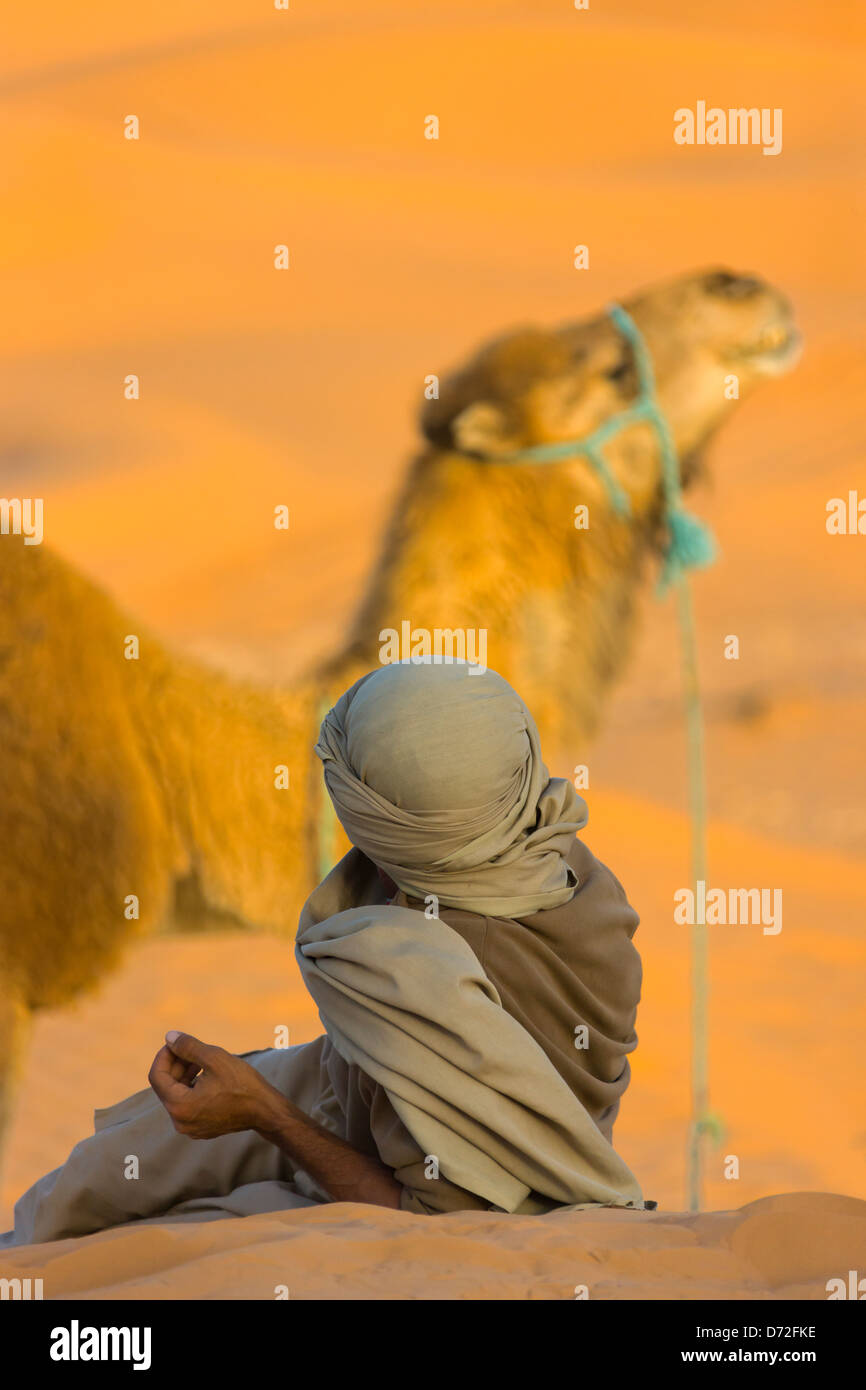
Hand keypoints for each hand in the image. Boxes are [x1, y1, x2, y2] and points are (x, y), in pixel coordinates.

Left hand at [148, 1031, 284, 1139]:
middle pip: (166, 1086)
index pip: (157, 1076)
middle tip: (191, 1047)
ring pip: (177, 1095)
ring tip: (201, 1059)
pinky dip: (192, 1087)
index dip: (164, 1055)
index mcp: (179, 1106)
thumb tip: (169, 1036)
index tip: (176, 1042)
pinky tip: (207, 1075)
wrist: (266, 1111)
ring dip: (184, 1074)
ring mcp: (190, 1127)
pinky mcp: (200, 1128)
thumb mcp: (214, 1058)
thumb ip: (188, 1046)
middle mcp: (180, 1121)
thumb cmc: (242, 1084)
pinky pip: (187, 1104)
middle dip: (175, 1064)